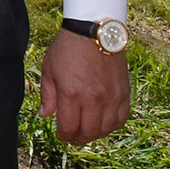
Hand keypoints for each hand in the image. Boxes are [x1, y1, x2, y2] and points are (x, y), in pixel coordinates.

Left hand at [39, 29, 130, 145]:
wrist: (93, 30)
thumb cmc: (68, 47)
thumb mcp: (49, 68)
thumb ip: (47, 95)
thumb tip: (45, 115)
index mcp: (71, 93)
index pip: (68, 127)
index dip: (63, 136)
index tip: (61, 136)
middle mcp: (93, 98)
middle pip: (88, 132)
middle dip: (78, 138)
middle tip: (73, 137)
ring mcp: (111, 96)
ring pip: (106, 129)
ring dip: (95, 134)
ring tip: (87, 130)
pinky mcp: (124, 92)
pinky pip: (121, 118)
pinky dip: (112, 125)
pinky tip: (104, 122)